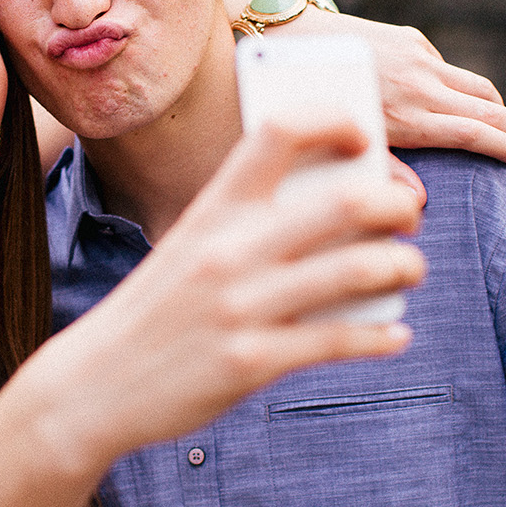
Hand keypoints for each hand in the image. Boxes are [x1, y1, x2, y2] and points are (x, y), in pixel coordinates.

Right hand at [28, 118, 424, 468]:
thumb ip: (249, 223)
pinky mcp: (251, 362)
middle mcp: (230, 250)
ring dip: (404, 267)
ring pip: (359, 271)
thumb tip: (342, 207)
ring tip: (409, 269)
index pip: (280, 133)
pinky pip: (340, 340)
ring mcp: (242, 308)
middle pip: (347, 204)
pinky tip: (395, 333)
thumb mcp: (190, 245)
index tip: (362, 142)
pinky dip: (382, 336)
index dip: (334, 123)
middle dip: (398, 207)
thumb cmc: (157, 308)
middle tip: (409, 216)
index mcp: (214, 209)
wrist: (96, 383)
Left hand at [222, 0, 505, 166]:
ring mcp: (419, 58)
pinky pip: (447, 70)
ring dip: (497, 108)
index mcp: (406, 114)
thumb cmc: (303, 98)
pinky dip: (459, 90)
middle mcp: (420, 83)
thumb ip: (381, 170)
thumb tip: (417, 201)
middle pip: (490, 107)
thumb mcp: (337, 143)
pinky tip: (452, 107)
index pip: (474, 132)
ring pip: (476, 85)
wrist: (283, 33)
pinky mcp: (409, 41)